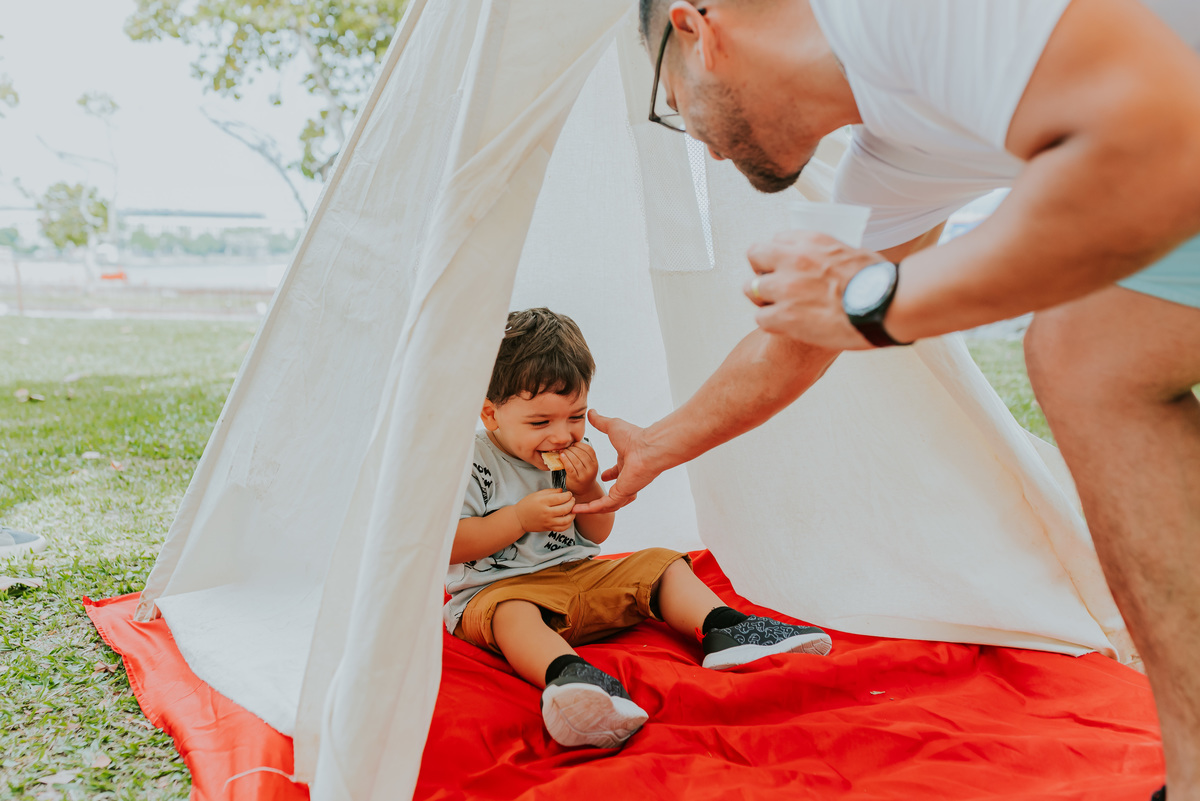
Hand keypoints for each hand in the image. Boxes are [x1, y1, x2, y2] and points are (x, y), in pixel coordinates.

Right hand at [515, 489, 575, 532]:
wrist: (519, 518)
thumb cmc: (527, 504)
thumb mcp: (537, 494)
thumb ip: (551, 492)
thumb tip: (562, 491)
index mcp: (543, 501)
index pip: (560, 498)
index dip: (568, 495)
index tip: (569, 493)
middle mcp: (546, 512)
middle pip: (565, 508)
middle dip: (572, 503)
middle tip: (572, 500)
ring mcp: (548, 522)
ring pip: (566, 520)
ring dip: (572, 514)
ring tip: (572, 509)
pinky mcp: (548, 528)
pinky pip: (562, 528)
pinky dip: (568, 523)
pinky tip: (568, 518)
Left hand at [558, 440, 598, 495]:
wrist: (584, 491)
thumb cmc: (584, 476)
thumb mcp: (589, 466)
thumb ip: (585, 456)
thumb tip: (573, 444)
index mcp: (595, 464)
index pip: (589, 450)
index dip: (580, 445)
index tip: (574, 444)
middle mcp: (591, 469)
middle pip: (582, 454)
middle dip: (572, 449)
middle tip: (566, 448)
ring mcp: (584, 475)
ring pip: (575, 460)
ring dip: (567, 453)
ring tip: (563, 451)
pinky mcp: (576, 479)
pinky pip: (570, 467)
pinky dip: (565, 460)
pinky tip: (562, 456)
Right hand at [571, 410, 657, 514]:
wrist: (646, 448)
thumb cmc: (635, 437)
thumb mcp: (612, 427)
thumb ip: (600, 422)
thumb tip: (591, 413)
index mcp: (627, 463)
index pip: (618, 473)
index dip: (609, 474)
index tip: (602, 476)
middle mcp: (627, 477)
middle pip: (614, 491)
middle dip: (602, 494)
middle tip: (588, 497)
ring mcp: (625, 488)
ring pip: (607, 503)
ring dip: (592, 506)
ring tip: (576, 509)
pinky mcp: (621, 494)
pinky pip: (604, 505)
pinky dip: (590, 508)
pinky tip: (578, 509)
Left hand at [745, 231, 882, 350]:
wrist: (887, 305)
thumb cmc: (879, 283)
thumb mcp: (853, 254)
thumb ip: (831, 256)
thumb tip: (831, 263)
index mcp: (812, 241)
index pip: (778, 239)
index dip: (780, 255)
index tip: (787, 266)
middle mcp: (793, 259)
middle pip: (755, 255)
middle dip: (762, 270)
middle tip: (776, 286)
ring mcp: (786, 287)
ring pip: (750, 288)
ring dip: (764, 298)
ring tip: (781, 309)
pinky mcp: (785, 315)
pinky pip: (760, 317)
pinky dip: (771, 322)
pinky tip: (787, 326)